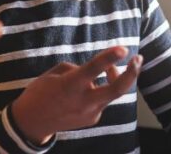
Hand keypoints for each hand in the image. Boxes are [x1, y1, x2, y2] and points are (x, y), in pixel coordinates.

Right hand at [11, 46, 141, 144]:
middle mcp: (84, 101)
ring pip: (111, 93)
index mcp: (70, 85)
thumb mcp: (54, 74)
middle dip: (131, 73)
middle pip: (117, 89)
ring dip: (115, 79)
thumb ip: (76, 70)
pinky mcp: (92, 119)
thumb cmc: (40, 93)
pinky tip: (86, 91)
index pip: (93, 69)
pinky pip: (101, 100)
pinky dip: (99, 91)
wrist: (32, 122)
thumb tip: (94, 71)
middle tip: (138, 59)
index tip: (123, 48)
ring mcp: (90, 113)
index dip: (109, 58)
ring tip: (111, 70)